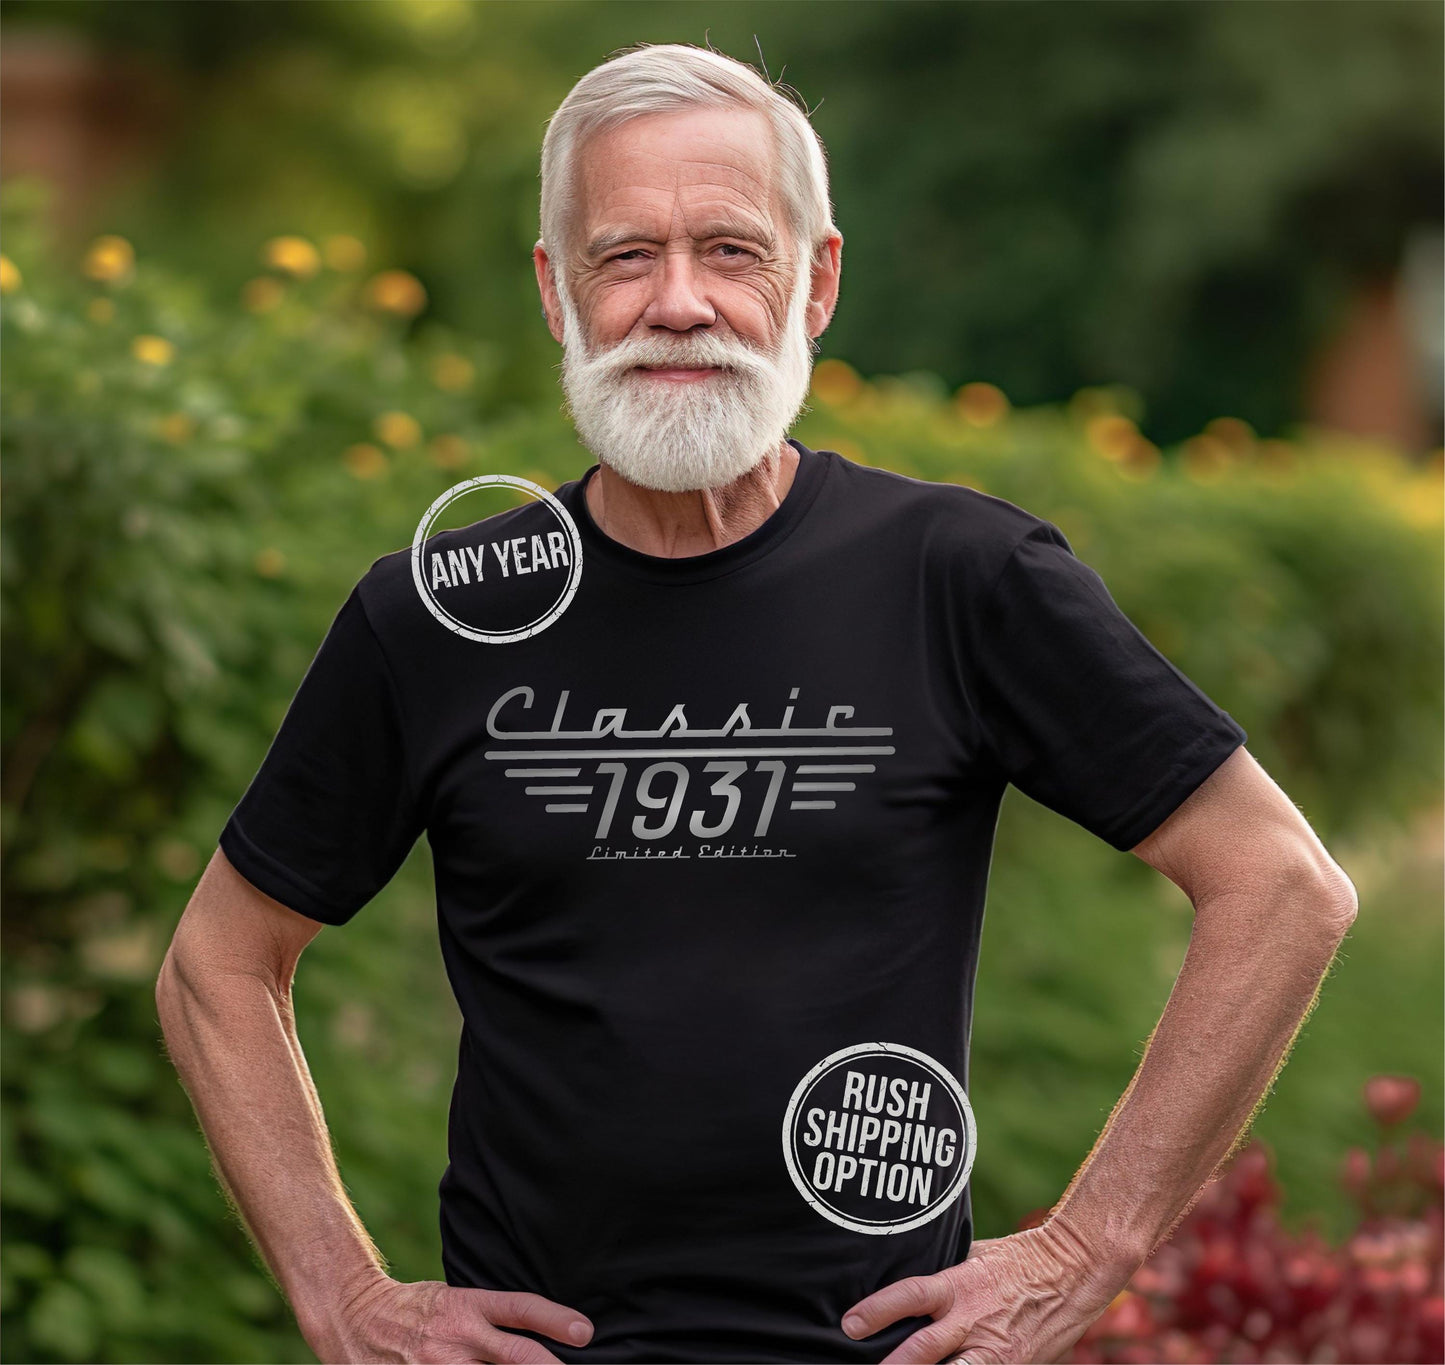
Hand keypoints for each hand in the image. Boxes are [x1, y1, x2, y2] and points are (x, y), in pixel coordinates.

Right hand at [305, 1273, 595, 1362]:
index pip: (521, 1309)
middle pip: (517, 1356)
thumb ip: (490, 1320)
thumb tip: (535, 1337)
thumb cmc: (414, 1309)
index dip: (556, 1320)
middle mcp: (457, 1337)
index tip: (586, 1332)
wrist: (354, 1317)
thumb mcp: (454, 1300)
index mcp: (467, 1306)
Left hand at [839, 1216, 1133, 1362]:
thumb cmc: (1017, 1258)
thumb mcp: (973, 1254)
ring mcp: (994, 1350)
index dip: (878, 1310)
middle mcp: (973, 1319)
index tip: (850, 1324)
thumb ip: (941, 1274)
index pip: (910, 1295)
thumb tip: (901, 1274)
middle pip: (924, 1349)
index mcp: (959, 1284)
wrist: (1073, 1271)